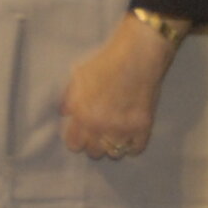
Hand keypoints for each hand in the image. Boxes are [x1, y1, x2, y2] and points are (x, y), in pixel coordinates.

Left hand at [58, 15, 177, 160]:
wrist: (138, 53)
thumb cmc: (106, 60)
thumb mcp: (79, 75)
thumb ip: (69, 97)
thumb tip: (65, 113)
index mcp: (82, 114)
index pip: (74, 144)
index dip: (77, 138)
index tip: (83, 132)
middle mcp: (100, 126)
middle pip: (94, 152)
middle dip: (95, 143)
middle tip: (100, 132)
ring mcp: (123, 129)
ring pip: (114, 153)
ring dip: (114, 145)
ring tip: (116, 134)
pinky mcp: (143, 127)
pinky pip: (135, 149)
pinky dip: (133, 144)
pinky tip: (131, 135)